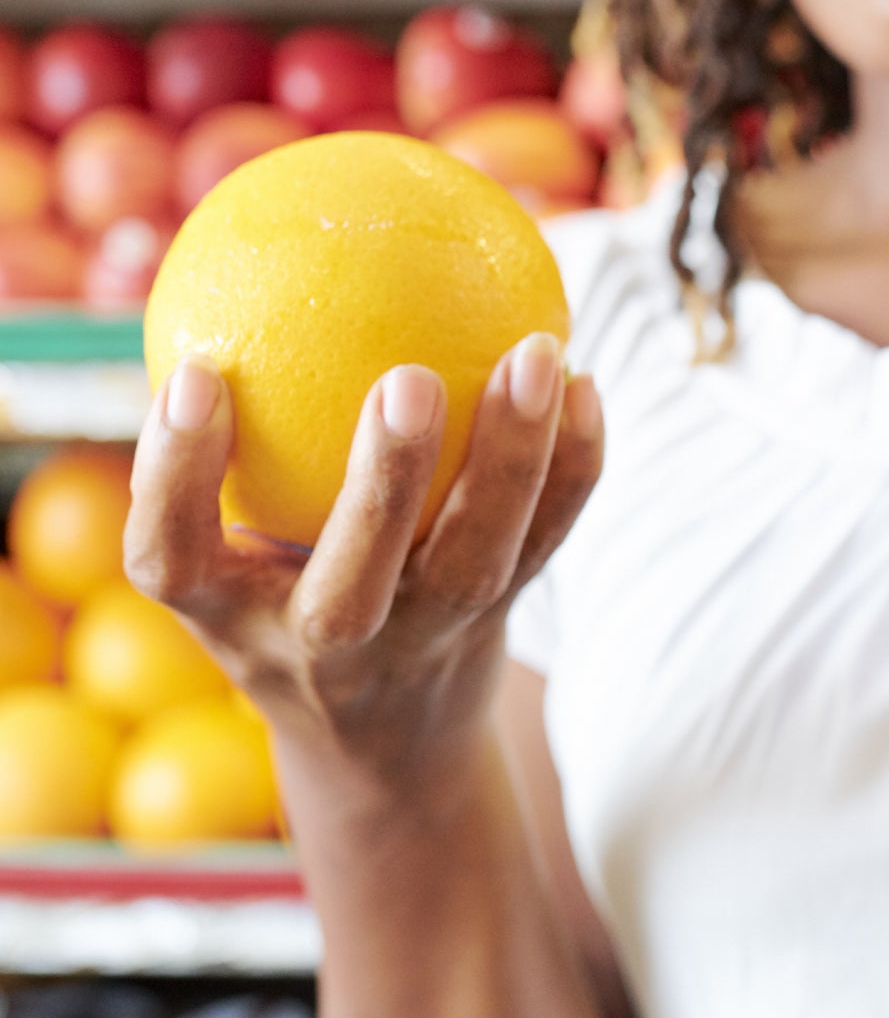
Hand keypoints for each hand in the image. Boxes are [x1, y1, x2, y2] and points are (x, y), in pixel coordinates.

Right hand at [124, 333, 602, 794]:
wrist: (387, 745)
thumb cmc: (281, 599)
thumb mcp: (227, 553)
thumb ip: (225, 451)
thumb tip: (232, 272)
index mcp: (230, 618)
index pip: (174, 557)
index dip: (174, 475)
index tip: (195, 373)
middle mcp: (325, 645)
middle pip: (350, 590)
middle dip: (382, 489)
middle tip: (407, 377)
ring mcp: (424, 642)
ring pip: (476, 565)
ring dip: (512, 462)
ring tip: (537, 352)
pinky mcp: (501, 621)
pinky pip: (546, 543)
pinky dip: (574, 468)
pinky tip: (585, 385)